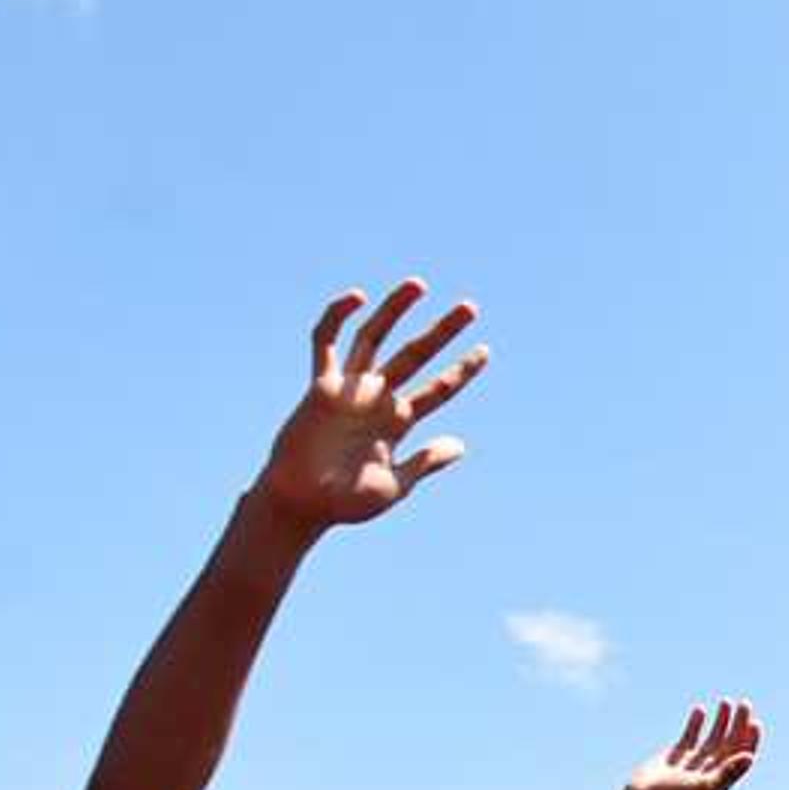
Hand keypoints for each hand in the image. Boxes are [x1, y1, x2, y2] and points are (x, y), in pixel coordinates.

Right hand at [250, 280, 488, 528]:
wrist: (303, 504)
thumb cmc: (346, 502)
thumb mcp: (396, 484)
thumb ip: (425, 461)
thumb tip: (462, 444)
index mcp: (399, 422)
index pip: (438, 389)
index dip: (461, 370)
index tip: (485, 351)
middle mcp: (377, 398)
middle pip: (416, 354)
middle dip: (442, 331)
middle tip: (471, 307)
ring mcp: (350, 389)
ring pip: (374, 338)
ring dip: (395, 310)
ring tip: (419, 285)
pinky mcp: (320, 385)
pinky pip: (326, 343)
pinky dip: (337, 317)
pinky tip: (357, 297)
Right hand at [620, 700, 763, 789]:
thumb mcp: (706, 785)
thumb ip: (729, 772)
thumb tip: (750, 757)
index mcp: (722, 778)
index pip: (742, 755)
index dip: (750, 739)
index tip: (754, 722)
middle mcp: (711, 769)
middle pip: (731, 742)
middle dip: (739, 723)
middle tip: (744, 703)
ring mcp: (695, 761)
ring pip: (713, 736)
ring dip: (721, 719)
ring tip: (726, 701)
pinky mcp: (678, 754)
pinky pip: (691, 735)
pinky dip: (696, 722)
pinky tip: (700, 709)